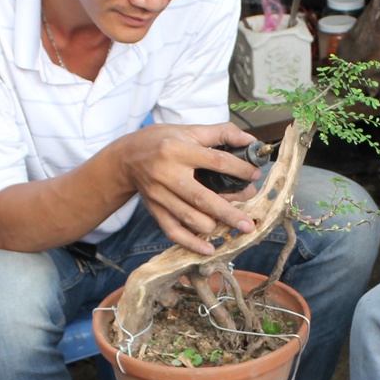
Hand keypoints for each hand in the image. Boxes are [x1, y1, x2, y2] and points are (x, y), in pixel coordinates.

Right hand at [118, 123, 262, 254]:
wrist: (125, 158)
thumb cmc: (161, 141)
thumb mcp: (188, 130)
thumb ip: (221, 133)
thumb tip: (250, 141)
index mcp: (178, 150)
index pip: (215, 161)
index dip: (238, 170)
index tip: (254, 176)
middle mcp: (167, 174)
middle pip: (202, 198)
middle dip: (229, 213)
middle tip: (248, 224)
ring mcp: (159, 195)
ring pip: (189, 217)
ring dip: (213, 225)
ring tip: (232, 227)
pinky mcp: (155, 210)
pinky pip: (173, 231)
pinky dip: (191, 243)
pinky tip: (208, 249)